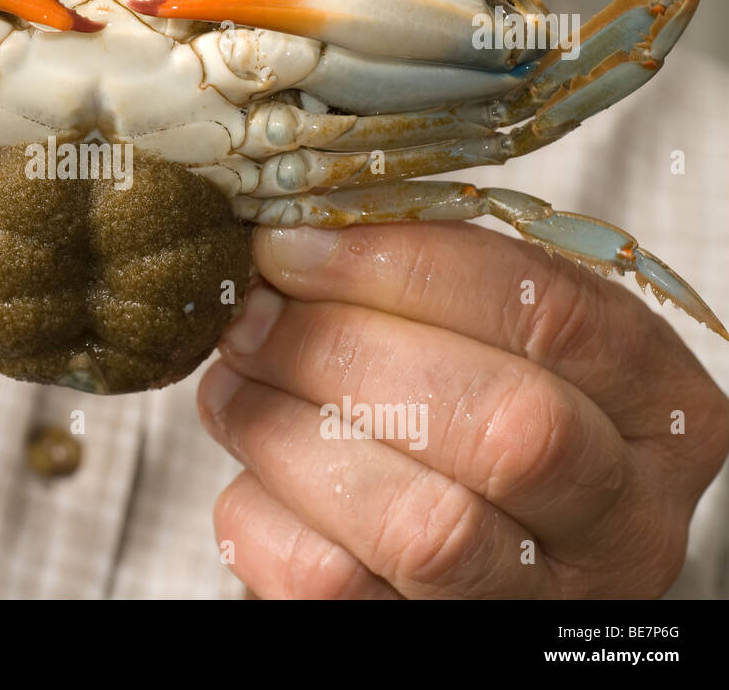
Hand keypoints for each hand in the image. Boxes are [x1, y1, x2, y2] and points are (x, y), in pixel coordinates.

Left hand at [199, 221, 728, 597]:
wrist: (467, 541)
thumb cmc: (477, 401)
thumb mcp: (497, 331)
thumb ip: (423, 285)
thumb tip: (293, 246)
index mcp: (658, 407)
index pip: (550, 315)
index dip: (405, 270)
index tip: (293, 248)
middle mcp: (623, 520)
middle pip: (499, 426)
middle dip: (341, 353)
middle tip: (252, 318)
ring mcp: (534, 601)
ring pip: (419, 527)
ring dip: (287, 433)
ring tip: (233, 381)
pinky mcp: (428, 643)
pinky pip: (332, 587)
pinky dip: (263, 511)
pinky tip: (250, 463)